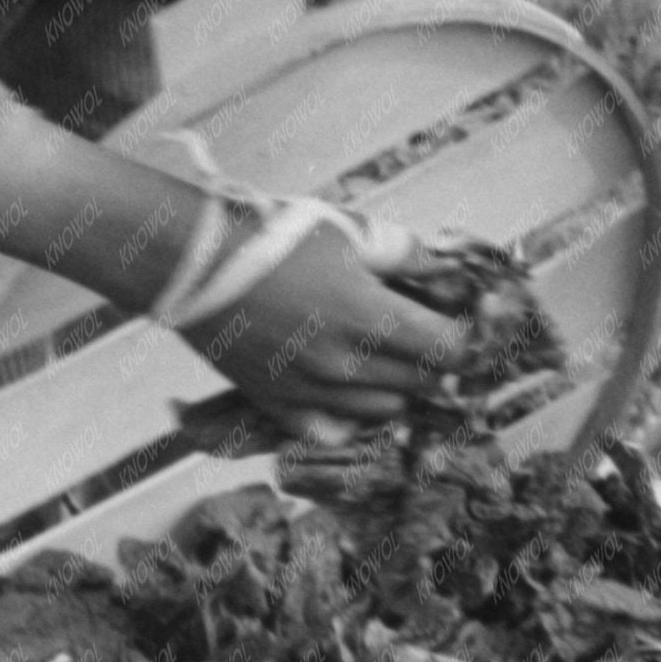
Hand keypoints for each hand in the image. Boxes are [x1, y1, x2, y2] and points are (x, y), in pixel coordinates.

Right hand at [174, 214, 470, 428]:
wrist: (191, 264)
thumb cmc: (270, 237)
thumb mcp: (347, 230)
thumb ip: (405, 254)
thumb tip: (445, 270)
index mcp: (368, 317)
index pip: (450, 350)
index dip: (469, 341)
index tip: (467, 327)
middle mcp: (345, 365)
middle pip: (424, 384)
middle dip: (438, 363)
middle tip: (431, 339)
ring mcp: (311, 392)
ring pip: (386, 411)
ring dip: (400, 389)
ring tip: (392, 361)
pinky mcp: (278, 406)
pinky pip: (333, 431)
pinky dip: (353, 419)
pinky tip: (354, 395)